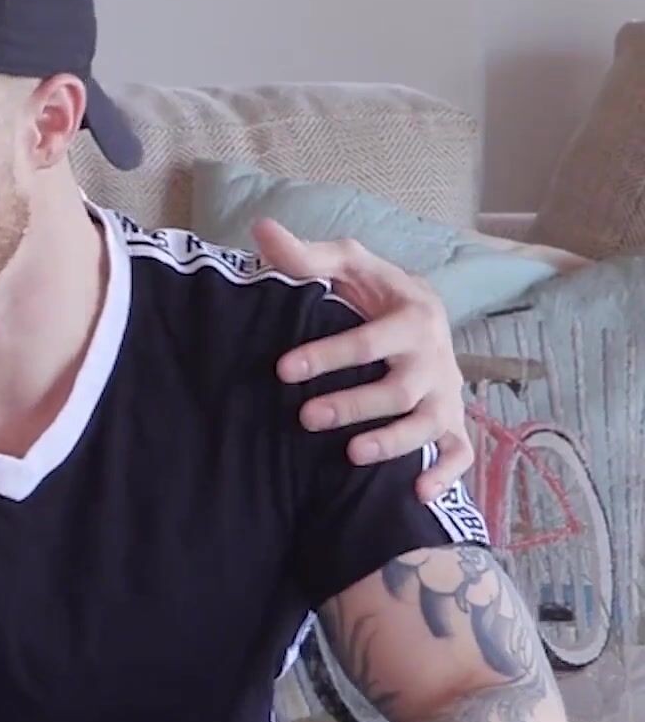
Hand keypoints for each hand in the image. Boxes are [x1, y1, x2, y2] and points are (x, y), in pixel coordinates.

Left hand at [253, 219, 473, 501]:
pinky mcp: (454, 422)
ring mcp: (446, 394)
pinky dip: (446, 474)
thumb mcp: (347, 266)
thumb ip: (307, 255)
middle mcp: (434, 358)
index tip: (283, 369)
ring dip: (393, 442)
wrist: (425, 315)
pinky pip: (460, 453)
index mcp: (411, 317)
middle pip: (397, 390)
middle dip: (353, 405)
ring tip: (351, 453)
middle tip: (305, 418)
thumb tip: (261, 228)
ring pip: (427, 425)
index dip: (327, 355)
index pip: (368, 340)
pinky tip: (417, 493)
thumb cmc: (375, 292)